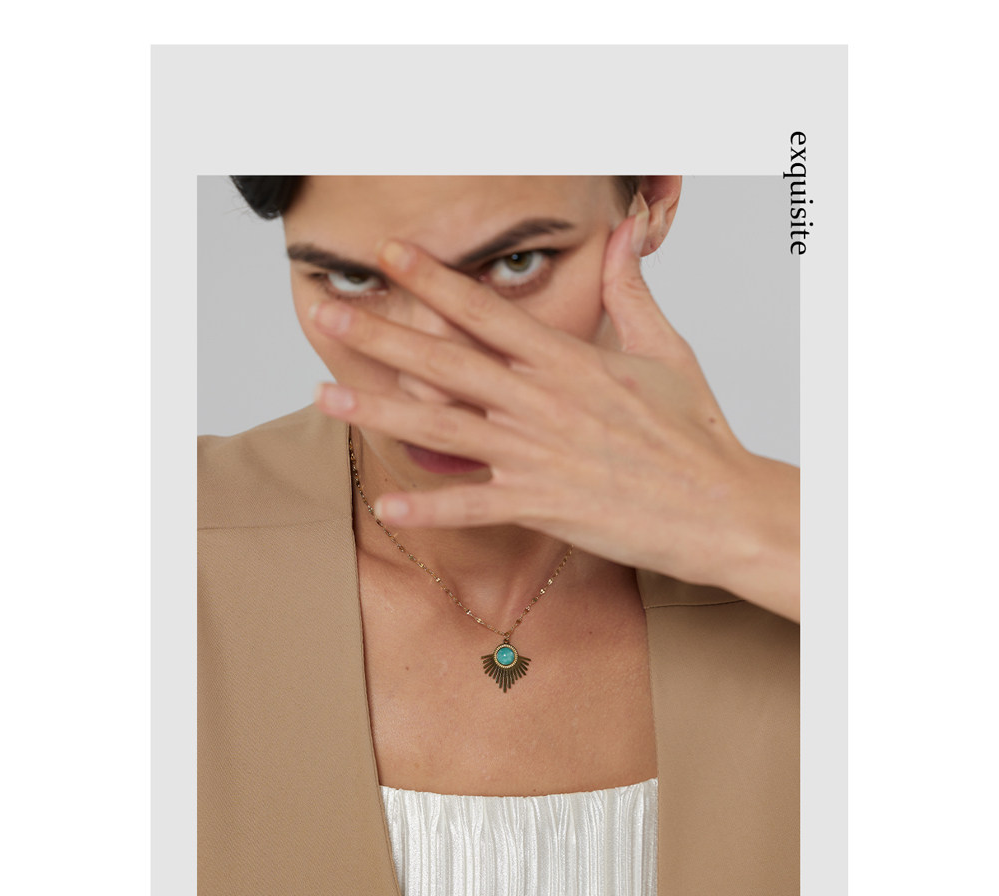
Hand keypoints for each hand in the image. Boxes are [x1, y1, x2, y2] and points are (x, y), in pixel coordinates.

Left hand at [312, 214, 799, 621]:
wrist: (720, 507)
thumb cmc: (696, 432)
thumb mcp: (667, 351)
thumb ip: (632, 293)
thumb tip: (621, 238)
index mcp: (570, 361)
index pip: (488, 311)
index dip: (434, 281)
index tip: (391, 255)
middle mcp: (543, 402)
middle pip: (446, 362)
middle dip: (380, 335)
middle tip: (325, 314)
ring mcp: (538, 454)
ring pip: (443, 429)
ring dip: (381, 411)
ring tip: (327, 396)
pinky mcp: (543, 505)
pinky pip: (475, 505)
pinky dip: (431, 507)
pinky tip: (388, 506)